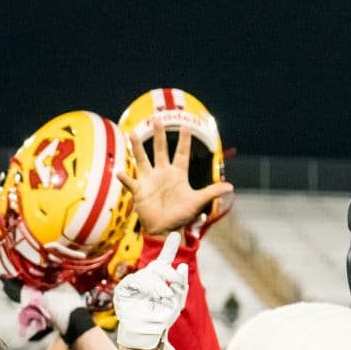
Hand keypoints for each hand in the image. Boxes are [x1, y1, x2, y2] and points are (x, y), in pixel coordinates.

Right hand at [112, 231, 187, 349]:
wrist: (147, 335)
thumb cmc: (160, 321)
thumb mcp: (176, 303)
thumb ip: (181, 285)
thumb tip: (182, 265)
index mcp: (160, 281)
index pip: (164, 261)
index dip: (169, 248)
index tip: (176, 235)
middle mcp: (147, 279)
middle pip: (158, 265)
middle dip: (169, 271)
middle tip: (176, 281)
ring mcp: (135, 283)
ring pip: (149, 272)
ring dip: (159, 282)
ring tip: (166, 294)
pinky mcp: (124, 289)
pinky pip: (136, 280)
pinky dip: (148, 285)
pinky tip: (156, 294)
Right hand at [117, 121, 232, 236]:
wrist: (165, 229)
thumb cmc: (181, 216)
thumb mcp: (197, 202)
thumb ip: (211, 192)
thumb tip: (231, 187)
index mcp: (177, 174)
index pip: (181, 153)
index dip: (184, 140)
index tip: (186, 125)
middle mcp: (163, 174)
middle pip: (160, 150)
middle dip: (159, 136)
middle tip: (156, 120)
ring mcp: (150, 181)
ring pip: (142, 160)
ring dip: (137, 148)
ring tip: (133, 135)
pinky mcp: (140, 191)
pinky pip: (131, 182)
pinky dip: (125, 178)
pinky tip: (120, 172)